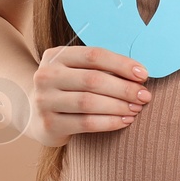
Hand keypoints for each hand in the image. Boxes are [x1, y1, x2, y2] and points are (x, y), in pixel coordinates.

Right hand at [24, 46, 150, 146]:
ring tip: (137, 109)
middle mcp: (46, 76)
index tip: (143, 74)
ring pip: (89, 102)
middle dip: (124, 88)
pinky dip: (109, 122)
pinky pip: (86, 123)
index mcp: (55, 56)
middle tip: (145, 95)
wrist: (35, 114)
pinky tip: (125, 121)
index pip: (93, 55)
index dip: (121, 64)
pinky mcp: (48, 124)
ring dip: (119, 106)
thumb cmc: (68, 88)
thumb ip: (101, 69)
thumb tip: (140, 74)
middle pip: (93, 80)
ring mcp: (44, 101)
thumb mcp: (76, 71)